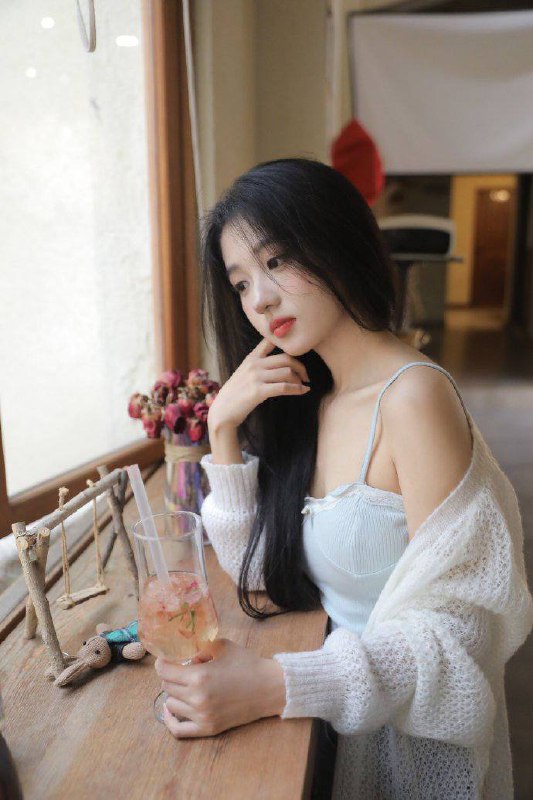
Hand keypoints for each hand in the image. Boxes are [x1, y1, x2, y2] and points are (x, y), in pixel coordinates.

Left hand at [155, 638, 286, 738]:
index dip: (162, 662)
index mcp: (199, 676)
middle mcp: (197, 698)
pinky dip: (170, 720)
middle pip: (167, 686)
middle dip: (170, 675)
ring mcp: (202, 716)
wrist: (269, 687)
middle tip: (180, 669)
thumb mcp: (221, 646)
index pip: (164, 671)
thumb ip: (199, 649)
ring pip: (171, 704)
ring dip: (175, 693)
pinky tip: (171, 709)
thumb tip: (185, 658)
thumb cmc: (246, 663)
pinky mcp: (208, 728)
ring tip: (186, 685)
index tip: (165, 659)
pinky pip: (178, 730)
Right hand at [207, 337, 310, 430]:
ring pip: (287, 372)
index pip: (270, 341)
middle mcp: (254, 364)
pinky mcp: (258, 391)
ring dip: (299, 379)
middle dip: (300, 366)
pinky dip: (297, 389)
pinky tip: (303, 391)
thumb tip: (280, 364)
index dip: (287, 343)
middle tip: (305, 376)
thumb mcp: (244, 373)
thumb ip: (259, 366)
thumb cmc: (236, 394)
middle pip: (286, 358)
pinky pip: (284, 387)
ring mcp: (256, 377)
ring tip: (302, 386)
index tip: (300, 352)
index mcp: (251, 358)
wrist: (222, 411)